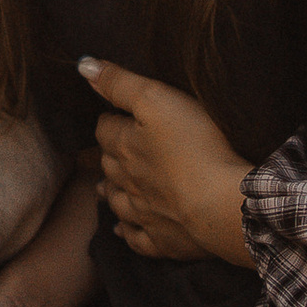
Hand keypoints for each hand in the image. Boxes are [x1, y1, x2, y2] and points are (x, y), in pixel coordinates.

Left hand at [84, 60, 252, 265]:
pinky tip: (121, 230)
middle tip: (110, 151)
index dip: (111, 120)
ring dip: (110, 192)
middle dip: (108, 156)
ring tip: (104, 188)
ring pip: (117, 201)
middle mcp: (127, 182)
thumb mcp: (158, 100)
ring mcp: (143, 214)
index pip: (106, 129)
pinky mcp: (163, 240)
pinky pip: (136, 238)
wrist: (221, 205)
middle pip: (108, 166)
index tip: (117, 116)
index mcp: (125, 146)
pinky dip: (126, 232)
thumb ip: (121, 83)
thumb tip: (84, 66)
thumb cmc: (195, 146)